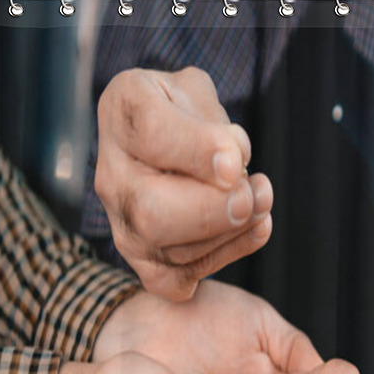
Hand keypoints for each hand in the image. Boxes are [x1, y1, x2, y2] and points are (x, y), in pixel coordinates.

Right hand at [95, 67, 272, 300]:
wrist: (167, 142)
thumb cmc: (184, 114)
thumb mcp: (196, 92)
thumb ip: (211, 120)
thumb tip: (230, 164)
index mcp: (123, 114)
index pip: (152, 134)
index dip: (200, 152)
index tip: (235, 162)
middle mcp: (112, 176)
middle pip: (152, 213)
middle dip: (214, 210)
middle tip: (251, 195)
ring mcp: (125, 225)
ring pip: (173, 250)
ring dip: (233, 231)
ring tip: (261, 201)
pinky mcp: (146, 262)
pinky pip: (178, 281)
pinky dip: (225, 257)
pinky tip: (255, 229)